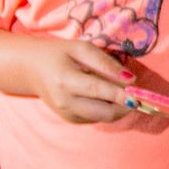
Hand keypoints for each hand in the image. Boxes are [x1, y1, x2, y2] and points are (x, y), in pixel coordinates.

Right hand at [21, 37, 145, 128]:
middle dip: (125, 106)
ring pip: (103, 117)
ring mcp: (67, 114)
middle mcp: (65, 102)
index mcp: (65, 80)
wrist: (30, 70)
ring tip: (115, 89)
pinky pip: (97, 117)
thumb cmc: (58, 54)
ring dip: (117, 107)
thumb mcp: (81, 48)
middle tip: (136, 93)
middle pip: (104, 112)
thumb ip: (105, 62)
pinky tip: (101, 94)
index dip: (120, 94)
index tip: (138, 95)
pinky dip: (106, 108)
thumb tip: (130, 79)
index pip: (98, 90)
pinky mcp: (70, 120)